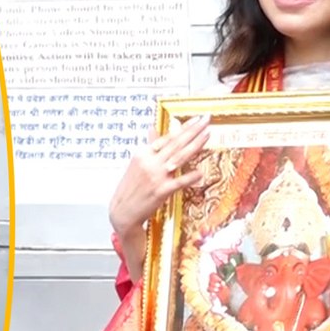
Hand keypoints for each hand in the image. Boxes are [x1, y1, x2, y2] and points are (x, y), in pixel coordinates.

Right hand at [108, 114, 210, 240]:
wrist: (122, 211)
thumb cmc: (130, 188)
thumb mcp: (137, 164)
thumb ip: (149, 146)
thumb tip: (152, 128)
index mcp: (143, 154)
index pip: (167, 137)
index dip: (183, 127)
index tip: (196, 119)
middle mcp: (149, 162)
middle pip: (175, 143)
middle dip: (193, 130)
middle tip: (206, 120)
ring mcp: (155, 176)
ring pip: (179, 157)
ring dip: (195, 145)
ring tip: (207, 134)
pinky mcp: (160, 191)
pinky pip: (178, 182)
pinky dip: (190, 177)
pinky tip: (200, 172)